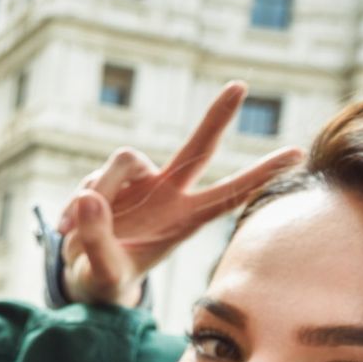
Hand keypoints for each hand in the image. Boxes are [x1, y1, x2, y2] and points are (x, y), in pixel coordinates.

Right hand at [60, 82, 302, 305]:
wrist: (83, 275)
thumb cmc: (107, 277)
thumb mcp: (103, 273)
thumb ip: (97, 239)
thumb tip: (89, 197)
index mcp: (183, 221)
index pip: (227, 194)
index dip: (260, 174)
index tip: (297, 152)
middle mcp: (168, 194)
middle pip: (197, 148)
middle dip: (217, 116)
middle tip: (240, 85)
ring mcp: (139, 183)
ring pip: (122, 160)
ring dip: (99, 188)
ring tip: (73, 229)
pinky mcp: (109, 180)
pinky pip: (92, 178)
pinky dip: (75, 203)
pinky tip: (65, 226)